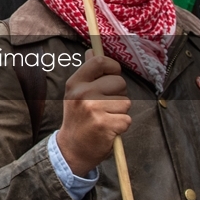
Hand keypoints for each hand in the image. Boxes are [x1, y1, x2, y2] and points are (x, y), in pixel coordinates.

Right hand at [56, 50, 130, 177]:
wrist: (72, 148)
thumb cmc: (78, 119)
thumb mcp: (75, 94)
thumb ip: (86, 73)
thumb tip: (92, 51)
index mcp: (75, 83)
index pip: (99, 61)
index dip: (112, 66)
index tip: (113, 74)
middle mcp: (83, 94)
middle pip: (119, 82)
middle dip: (119, 94)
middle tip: (106, 105)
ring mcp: (94, 109)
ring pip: (125, 102)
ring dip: (120, 112)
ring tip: (106, 118)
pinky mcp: (106, 125)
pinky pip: (127, 118)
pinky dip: (121, 126)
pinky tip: (109, 129)